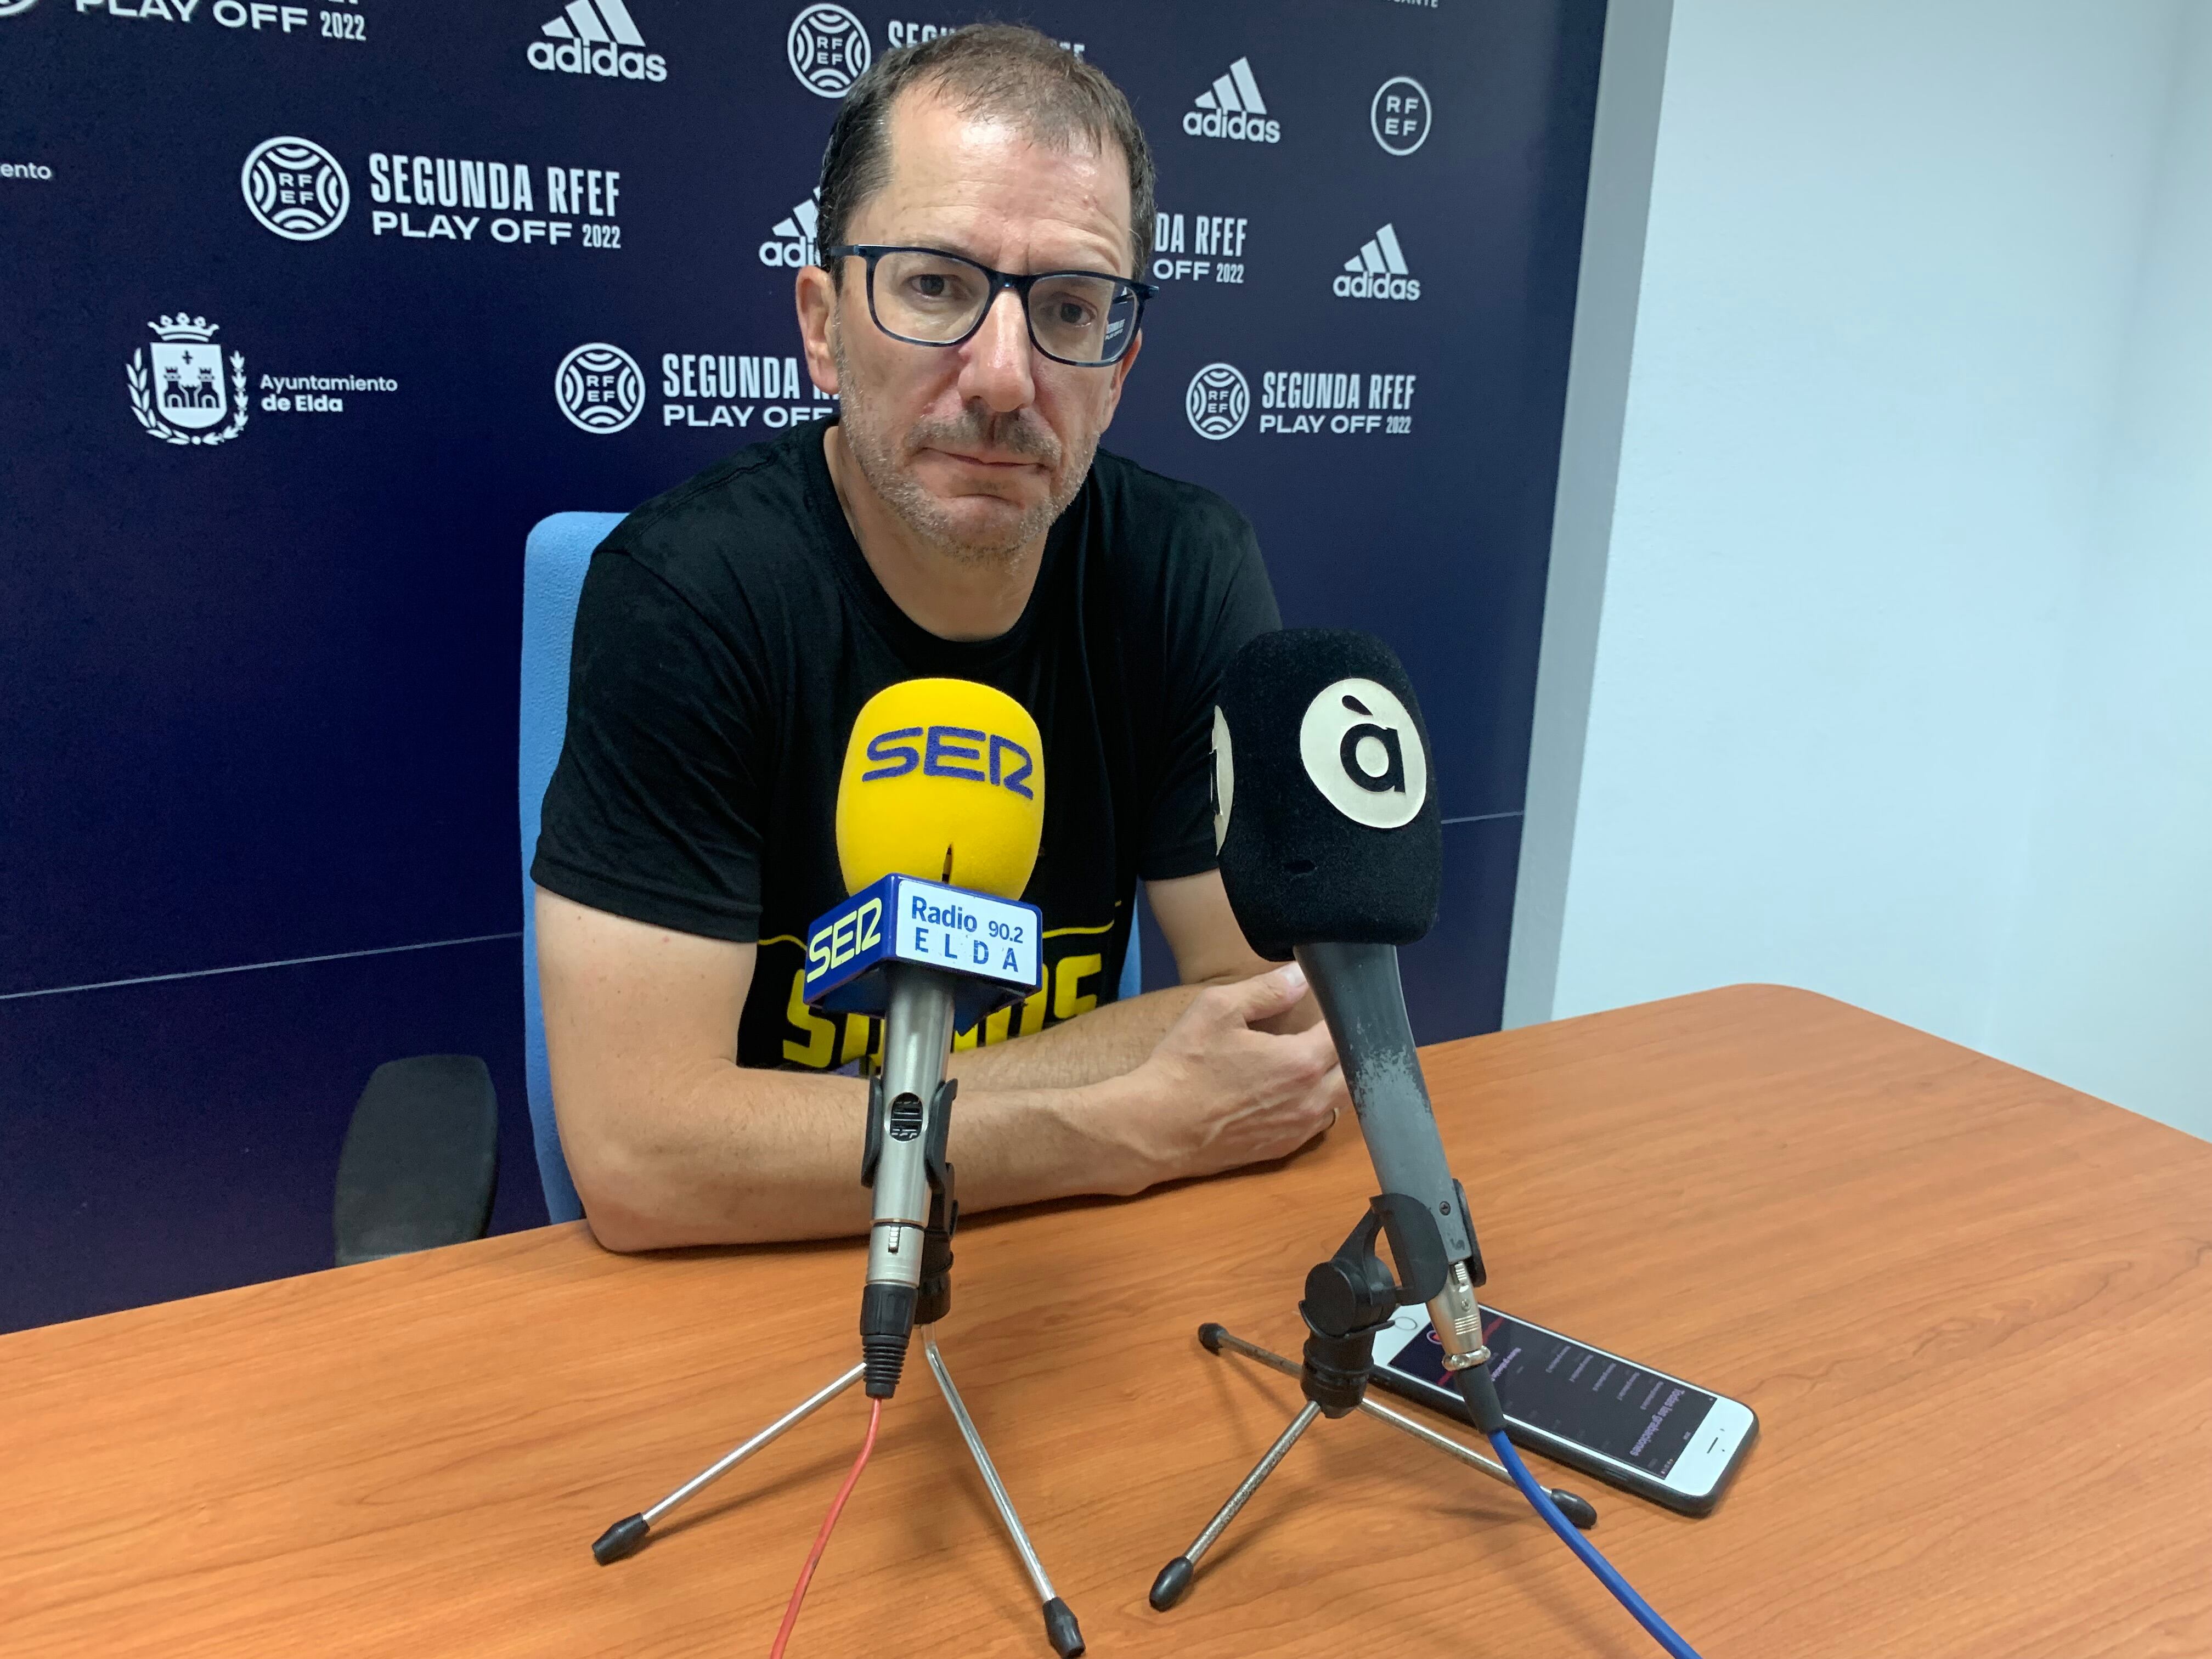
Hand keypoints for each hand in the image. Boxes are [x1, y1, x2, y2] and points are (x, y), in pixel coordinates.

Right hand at [1101, 963, 1347, 1192]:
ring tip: (1313, 1059)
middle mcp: (1310, 1100)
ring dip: (1332, 1079)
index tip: (1332, 1002)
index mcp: (1301, 1061)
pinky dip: (1314, 1105)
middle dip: (1344, 1049)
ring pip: (1338, 1101)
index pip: (1343, 1033)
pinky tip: (1293, 1092)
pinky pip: (1316, 1124)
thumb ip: (1267, 990)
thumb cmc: (1185, 1064)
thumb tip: (1301, 976)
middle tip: (1325, 1030)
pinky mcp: (1282, 1149)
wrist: (1156, 1127)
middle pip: (1352, 1071)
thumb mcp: (1218, 1009)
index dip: (1341, 1015)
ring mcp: (1298, 1130)